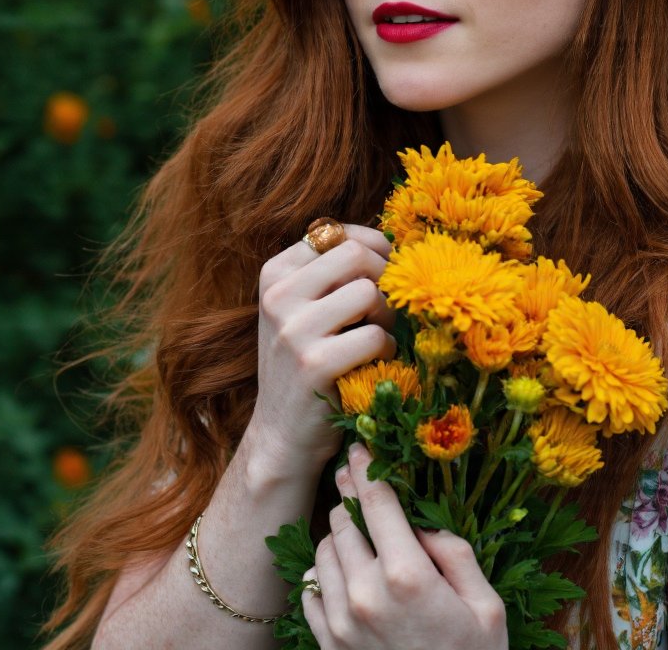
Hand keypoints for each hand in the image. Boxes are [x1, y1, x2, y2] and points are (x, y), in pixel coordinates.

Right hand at [242, 225, 395, 479]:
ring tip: (378, 336)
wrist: (282, 435)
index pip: (336, 232)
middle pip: (356, 254)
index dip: (373, 247)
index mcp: (274, 273)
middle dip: (384, 278)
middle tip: (388, 308)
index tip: (385, 272)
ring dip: (388, 316)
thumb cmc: (307, 361)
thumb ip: (334, 272)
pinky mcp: (313, 365)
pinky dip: (387, 348)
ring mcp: (292, 331)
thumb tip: (393, 239)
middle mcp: (277, 296)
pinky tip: (375, 362)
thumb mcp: (304, 308)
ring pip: (369, 293)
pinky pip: (375, 336)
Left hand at [304, 443, 507, 649]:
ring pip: (322, 550)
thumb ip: (454, 552)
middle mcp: (364, 594)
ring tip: (362, 535)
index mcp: (407, 576)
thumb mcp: (485, 603)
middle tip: (362, 486)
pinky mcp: (326, 645)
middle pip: (342, 520)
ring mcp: (339, 622)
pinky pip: (309, 589)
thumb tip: (421, 524)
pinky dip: (323, 572)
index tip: (360, 446)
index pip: (376, 501)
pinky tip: (346, 573)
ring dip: (339, 534)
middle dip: (353, 500)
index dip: (366, 467)